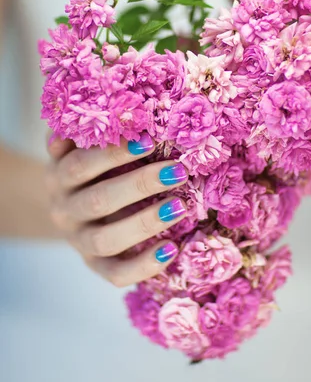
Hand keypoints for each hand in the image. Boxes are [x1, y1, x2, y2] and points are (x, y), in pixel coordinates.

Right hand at [45, 133, 187, 286]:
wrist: (67, 206)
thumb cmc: (87, 168)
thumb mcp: (81, 147)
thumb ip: (94, 132)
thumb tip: (129, 108)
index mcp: (59, 174)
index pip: (82, 164)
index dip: (114, 153)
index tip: (149, 140)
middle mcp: (64, 208)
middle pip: (98, 201)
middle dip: (140, 185)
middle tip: (178, 171)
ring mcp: (78, 240)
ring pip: (106, 239)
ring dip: (145, 223)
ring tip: (180, 208)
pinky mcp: (94, 265)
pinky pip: (114, 273)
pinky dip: (142, 266)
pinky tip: (171, 250)